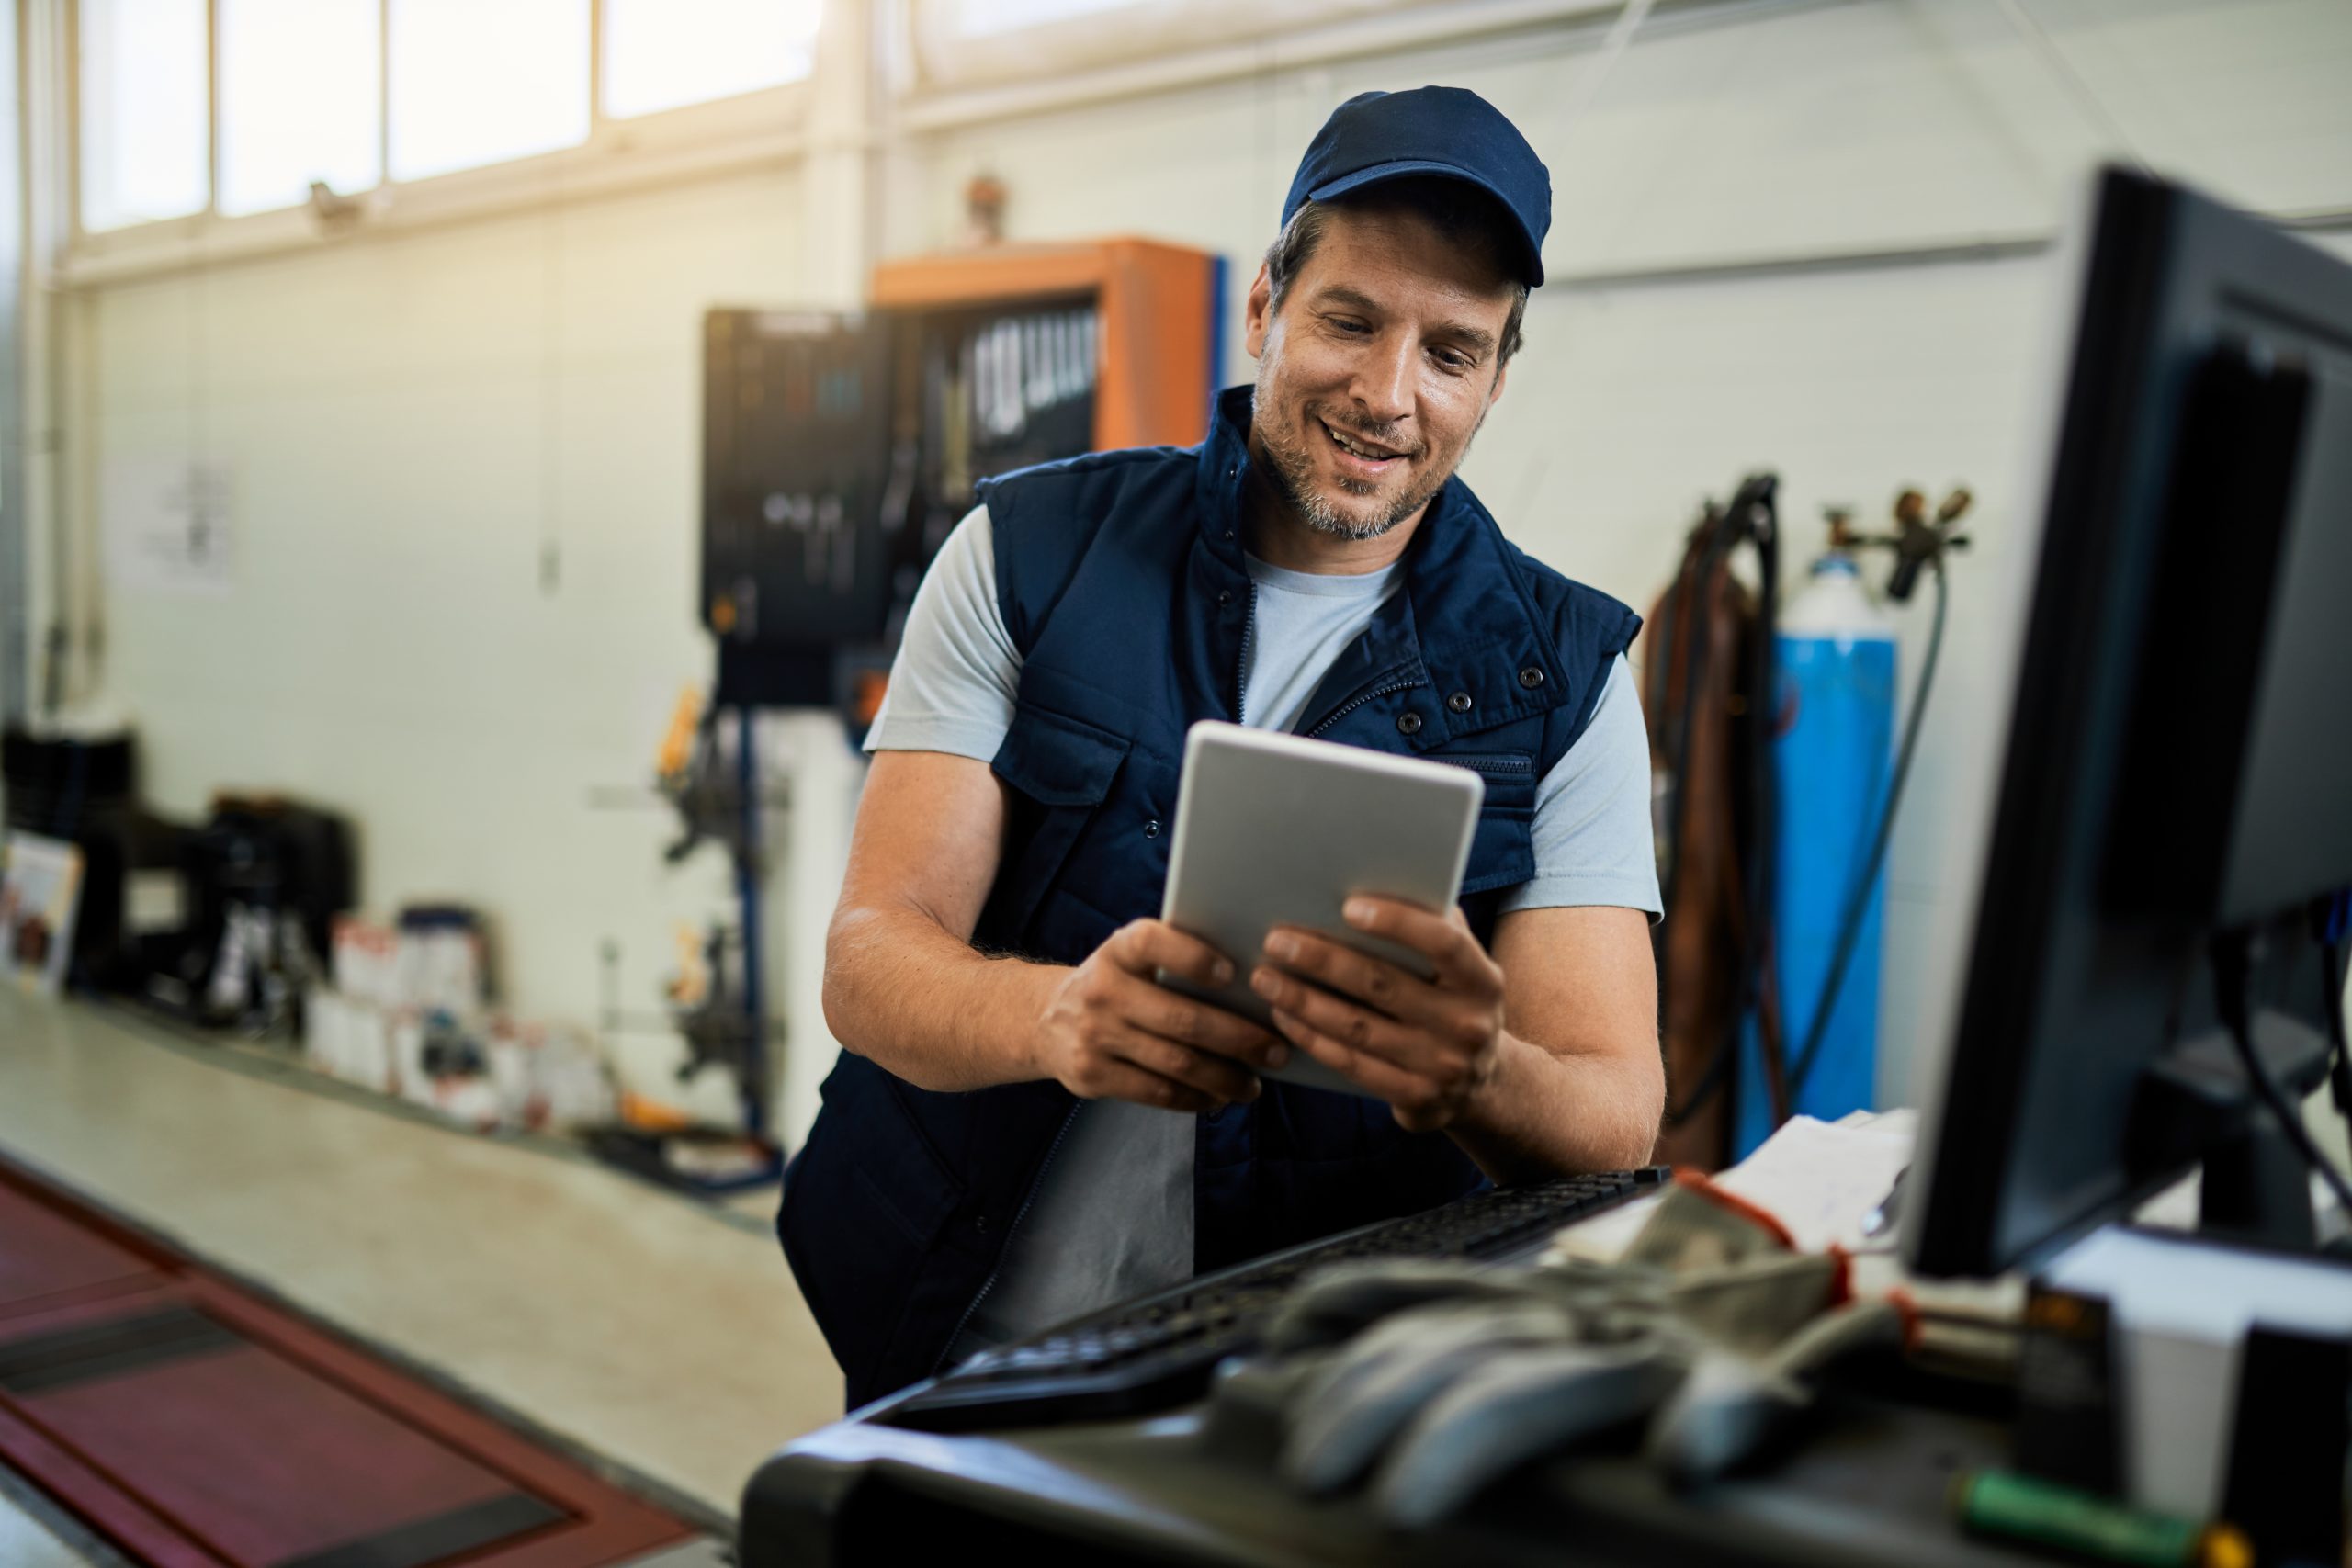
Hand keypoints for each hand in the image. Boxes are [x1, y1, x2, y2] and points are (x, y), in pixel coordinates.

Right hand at [1035, 919, 1289, 1112]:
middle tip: (1277, 1051)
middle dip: (1239, 1039)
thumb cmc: (1117, 984)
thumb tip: (1256, 991)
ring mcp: (1094, 1037)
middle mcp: (1102, 990)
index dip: (1192, 957)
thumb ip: (1175, 963)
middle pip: (1181, 1019)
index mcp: (1117, 950)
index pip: (1151, 944)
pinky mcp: (1092, 1076)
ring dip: (1225, 1078)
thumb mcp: (1131, 960)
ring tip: (1255, 1083)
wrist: (1045, 1021)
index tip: (1235, 974)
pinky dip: (1196, 1098)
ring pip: (1176, 1063)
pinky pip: (1157, 1093)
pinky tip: (1220, 1097)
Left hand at [1250, 897, 1507, 1132]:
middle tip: (1277, 940)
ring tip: (1265, 977)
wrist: (1484, 1084)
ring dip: (1304, 1001)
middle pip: (1384, 985)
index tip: (1348, 907)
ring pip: (1359, 1028)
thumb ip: (1436, 927)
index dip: (1398, 923)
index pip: (1444, 944)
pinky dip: (1313, 1039)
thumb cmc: (1455, 1002)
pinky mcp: (1415, 1097)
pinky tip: (1285, 1016)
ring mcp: (1441, 1066)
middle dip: (1323, 960)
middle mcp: (1466, 1024)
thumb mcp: (1462, 968)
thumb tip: (1378, 880)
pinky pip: (1353, 1064)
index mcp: (1482, 980)